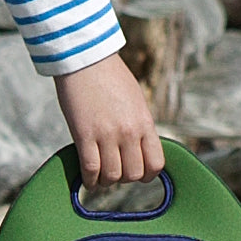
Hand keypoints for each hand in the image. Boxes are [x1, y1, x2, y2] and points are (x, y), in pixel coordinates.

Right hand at [53, 53, 164, 189]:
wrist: (85, 58)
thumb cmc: (110, 77)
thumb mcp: (136, 101)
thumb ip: (140, 126)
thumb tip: (139, 150)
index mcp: (145, 123)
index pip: (156, 164)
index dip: (147, 175)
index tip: (138, 173)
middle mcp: (129, 132)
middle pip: (133, 174)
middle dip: (125, 178)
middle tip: (116, 172)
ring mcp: (107, 134)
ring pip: (112, 176)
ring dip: (106, 182)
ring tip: (101, 176)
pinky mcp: (84, 134)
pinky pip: (91, 169)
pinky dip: (89, 180)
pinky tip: (88, 179)